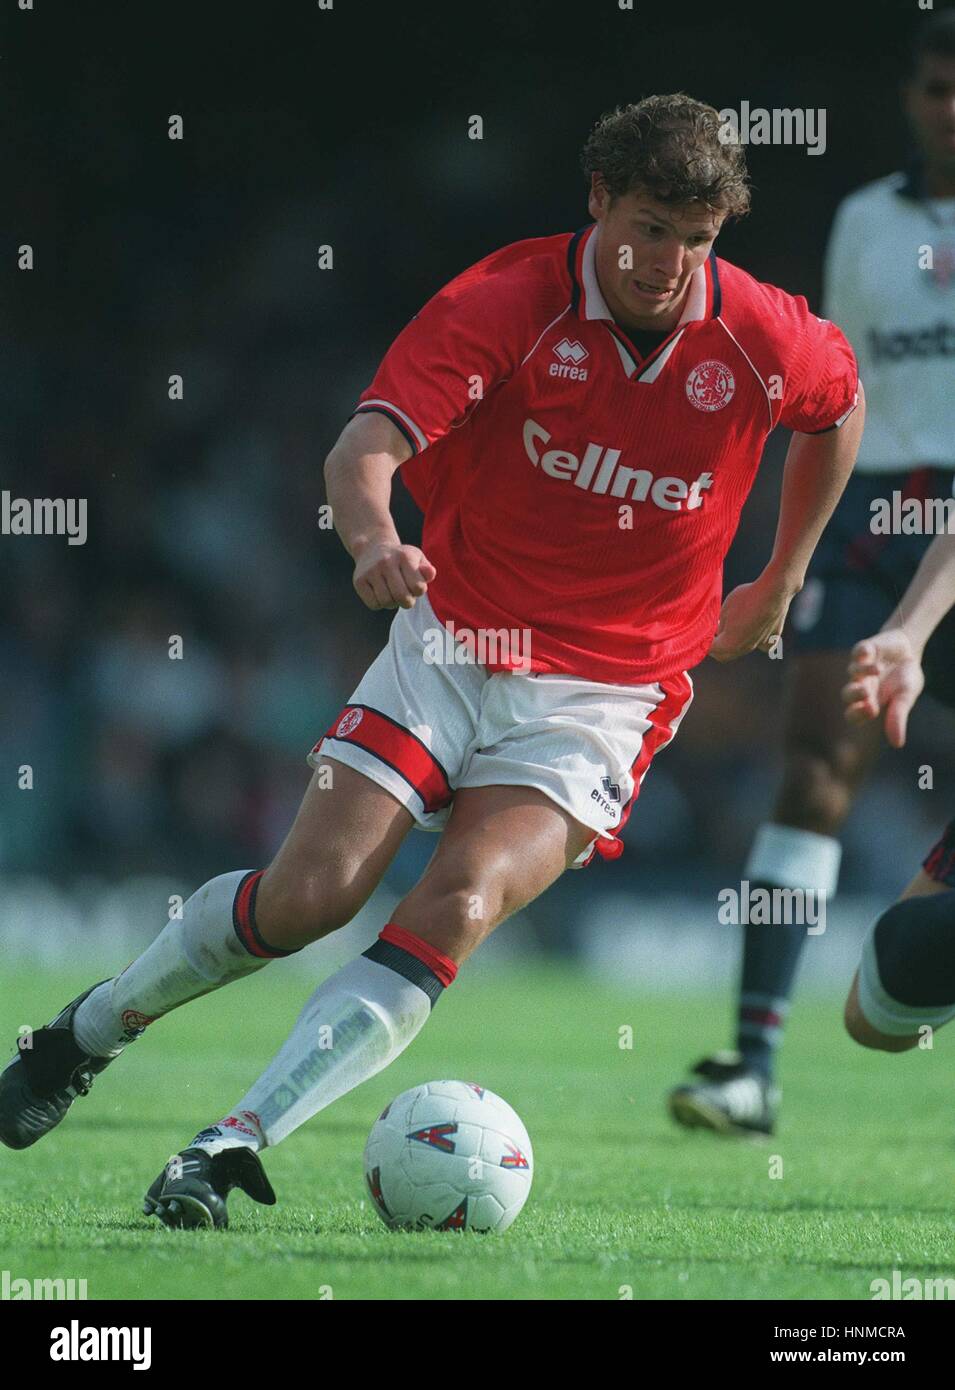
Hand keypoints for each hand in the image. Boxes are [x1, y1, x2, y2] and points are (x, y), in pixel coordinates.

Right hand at [352, 540, 435, 610]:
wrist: (372, 548)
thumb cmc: (401, 559)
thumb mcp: (417, 559)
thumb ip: (427, 570)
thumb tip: (429, 573)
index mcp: (405, 556)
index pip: (418, 587)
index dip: (418, 591)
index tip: (415, 586)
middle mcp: (386, 562)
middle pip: (402, 597)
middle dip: (407, 602)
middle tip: (405, 597)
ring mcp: (371, 571)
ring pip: (386, 602)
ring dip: (392, 603)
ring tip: (392, 593)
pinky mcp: (359, 580)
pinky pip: (374, 604)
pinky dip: (379, 604)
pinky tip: (380, 594)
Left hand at [707, 577, 795, 662]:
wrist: (774, 590)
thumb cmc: (746, 597)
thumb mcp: (724, 609)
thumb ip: (718, 625)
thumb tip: (717, 632)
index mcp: (729, 643)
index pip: (710, 649)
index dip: (702, 642)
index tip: (698, 636)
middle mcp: (744, 648)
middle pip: (724, 655)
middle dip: (715, 648)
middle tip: (710, 636)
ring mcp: (760, 645)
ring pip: (741, 651)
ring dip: (732, 645)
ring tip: (729, 630)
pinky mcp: (773, 638)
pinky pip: (761, 645)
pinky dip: (755, 641)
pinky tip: (753, 631)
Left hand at [842, 629, 923, 748]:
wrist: (907, 651)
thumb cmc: (904, 679)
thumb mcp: (905, 698)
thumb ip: (898, 717)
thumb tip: (897, 744)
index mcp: (868, 702)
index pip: (853, 714)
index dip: (858, 714)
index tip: (872, 710)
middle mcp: (860, 686)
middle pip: (847, 694)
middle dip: (854, 694)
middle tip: (866, 692)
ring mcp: (860, 667)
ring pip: (853, 671)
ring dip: (863, 671)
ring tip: (878, 670)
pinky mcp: (865, 649)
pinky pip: (859, 651)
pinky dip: (863, 653)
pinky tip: (869, 653)